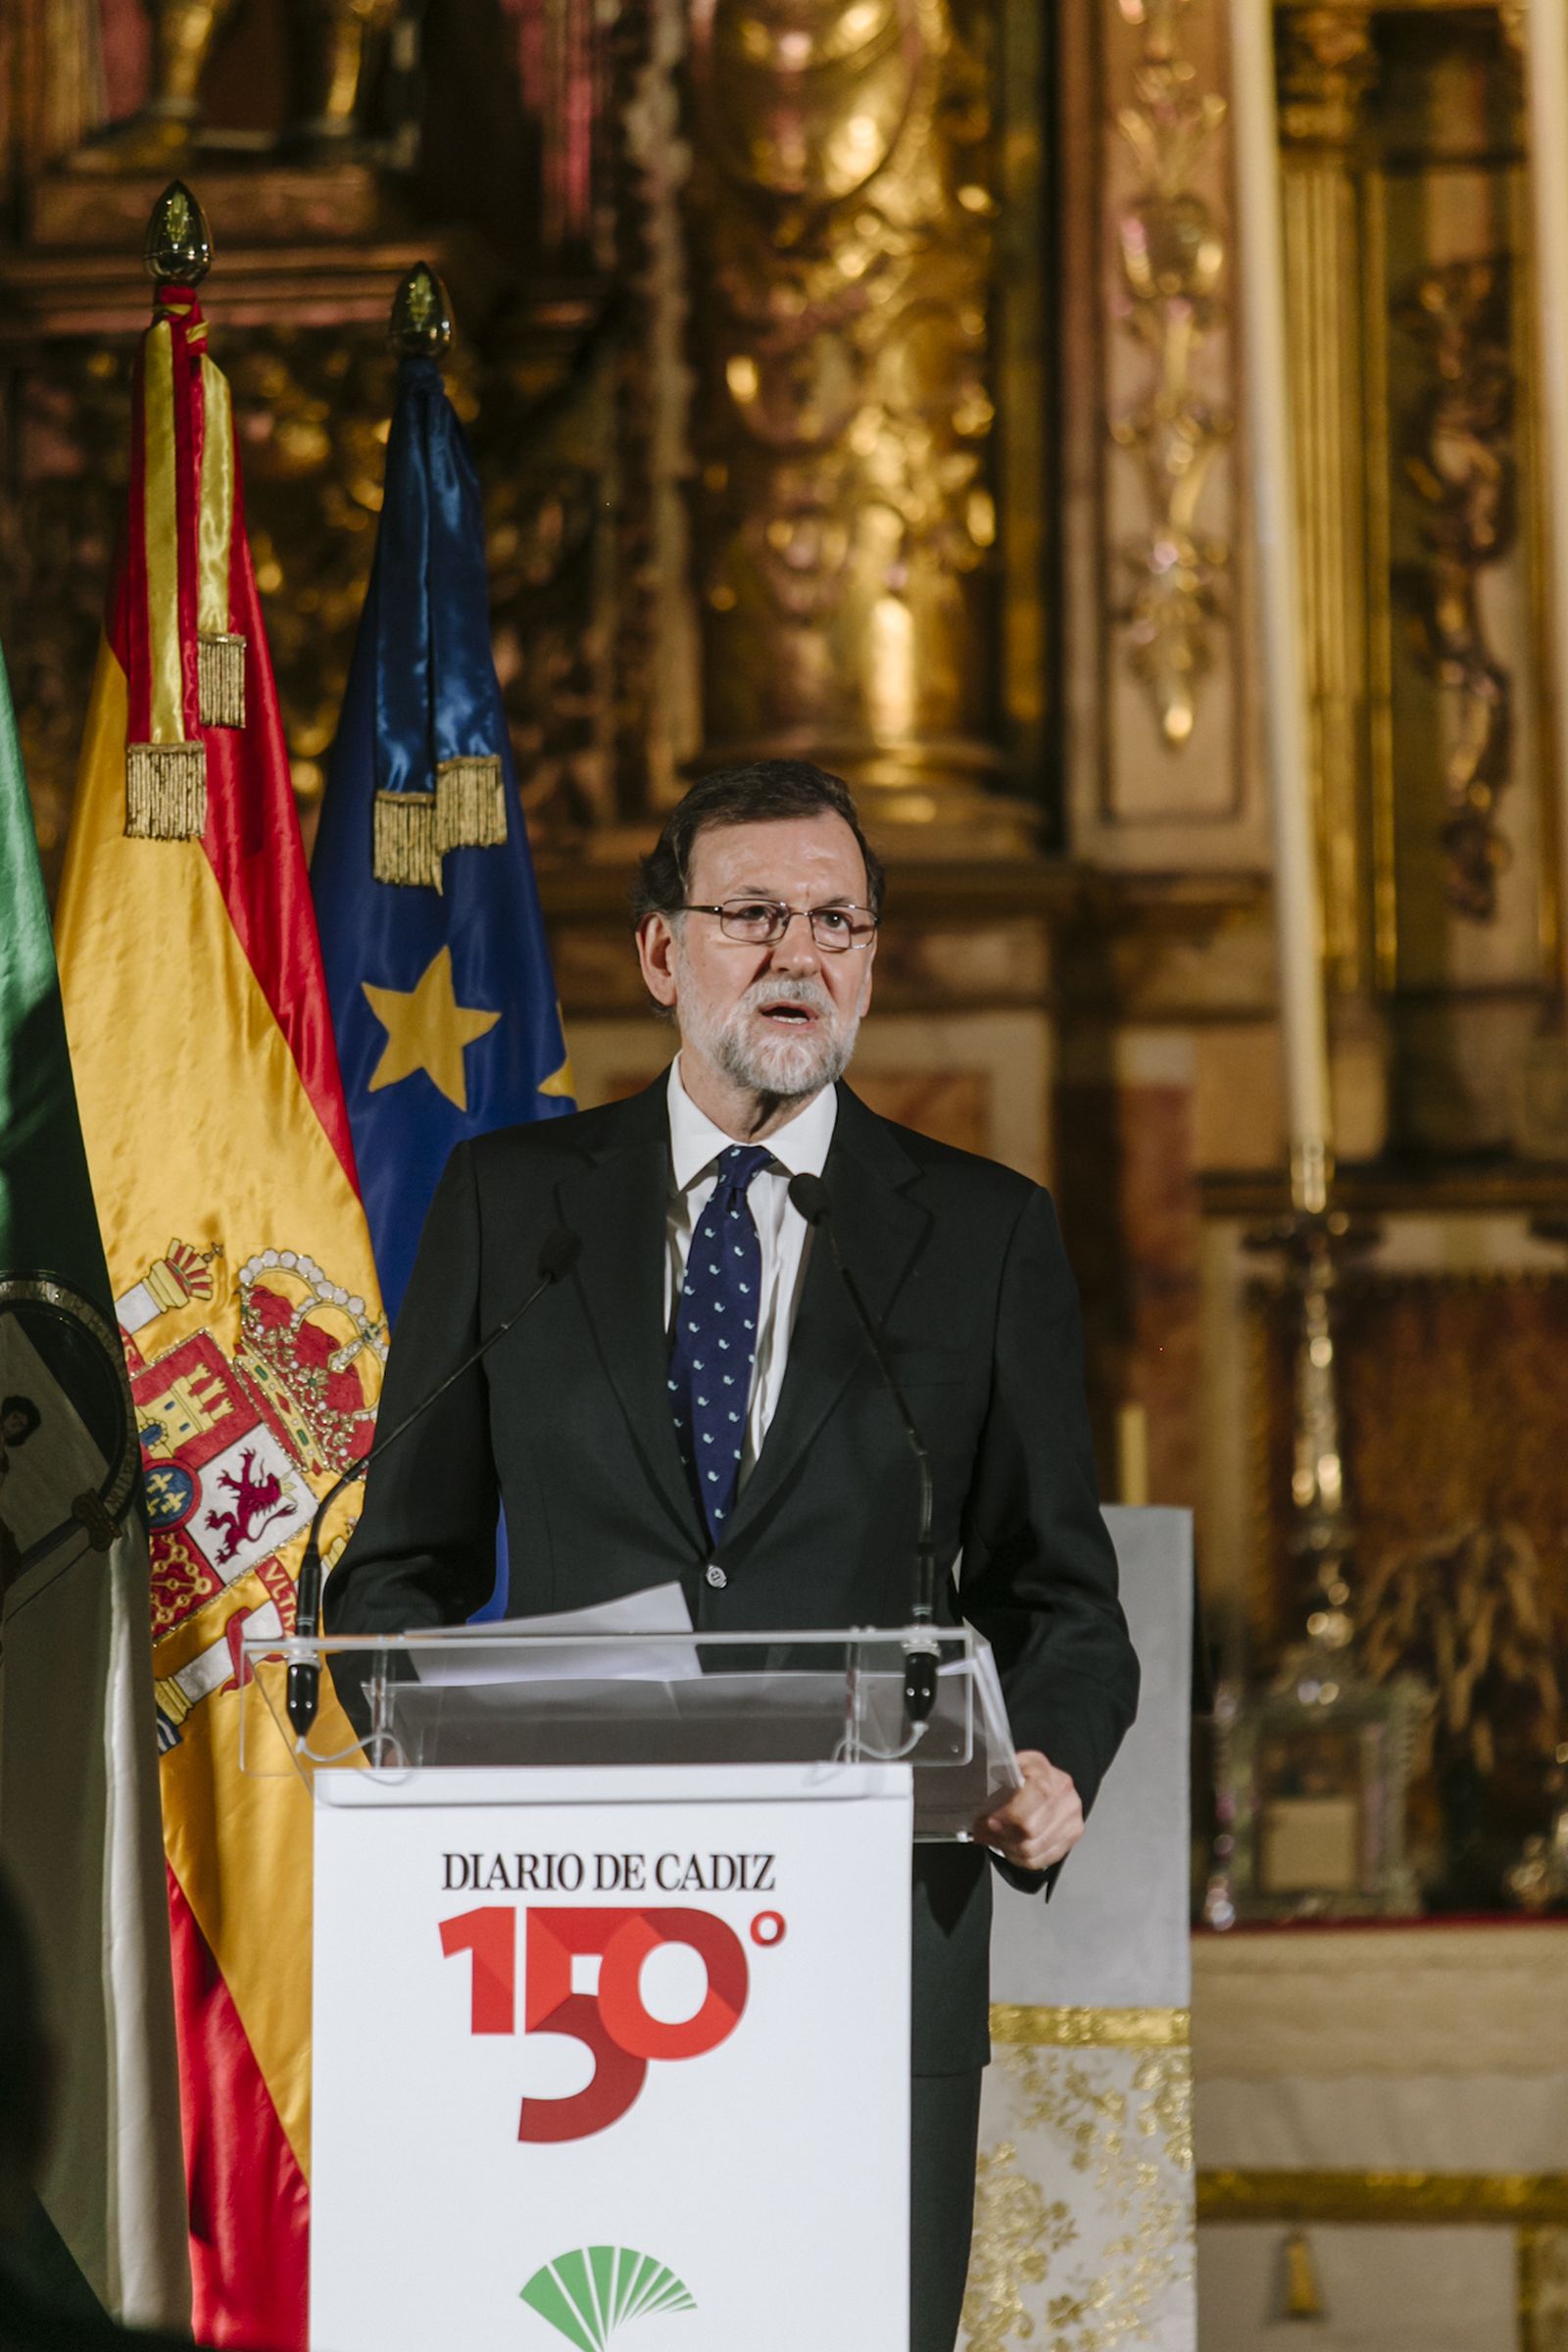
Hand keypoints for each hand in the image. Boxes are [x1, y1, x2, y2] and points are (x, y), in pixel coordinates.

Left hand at [971, 1750, 1083, 1872]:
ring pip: (1033, 1849)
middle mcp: (1063, 1791)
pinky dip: (1021, 1859)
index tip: (990, 1820)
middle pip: (1031, 1829)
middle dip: (1002, 1835)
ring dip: (1009, 1849)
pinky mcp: (1074, 1834)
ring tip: (997, 1840)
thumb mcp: (1004, 1769)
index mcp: (1043, 1770)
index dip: (1010, 1813)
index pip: (1035, 1794)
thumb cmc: (1021, 1777)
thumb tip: (979, 1810)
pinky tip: (1012, 1847)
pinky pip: (1041, 1859)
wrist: (1046, 1782)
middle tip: (986, 1832)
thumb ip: (992, 1783)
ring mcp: (1071, 1814)